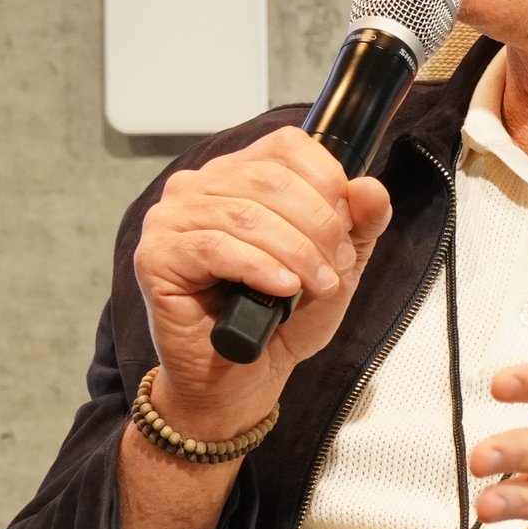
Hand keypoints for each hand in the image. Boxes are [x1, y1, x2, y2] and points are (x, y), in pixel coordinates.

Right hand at [133, 128, 391, 439]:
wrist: (239, 381)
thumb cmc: (278, 322)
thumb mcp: (335, 268)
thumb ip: (359, 225)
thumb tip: (371, 188)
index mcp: (240, 174)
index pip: (287, 146)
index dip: (326, 183)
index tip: (345, 228)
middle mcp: (200, 186)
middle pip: (270, 179)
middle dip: (317, 226)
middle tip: (335, 268)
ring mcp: (172, 218)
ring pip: (245, 213)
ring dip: (295, 251)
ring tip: (316, 284)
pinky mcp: (156, 255)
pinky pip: (214, 246)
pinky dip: (258, 267)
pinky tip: (280, 288)